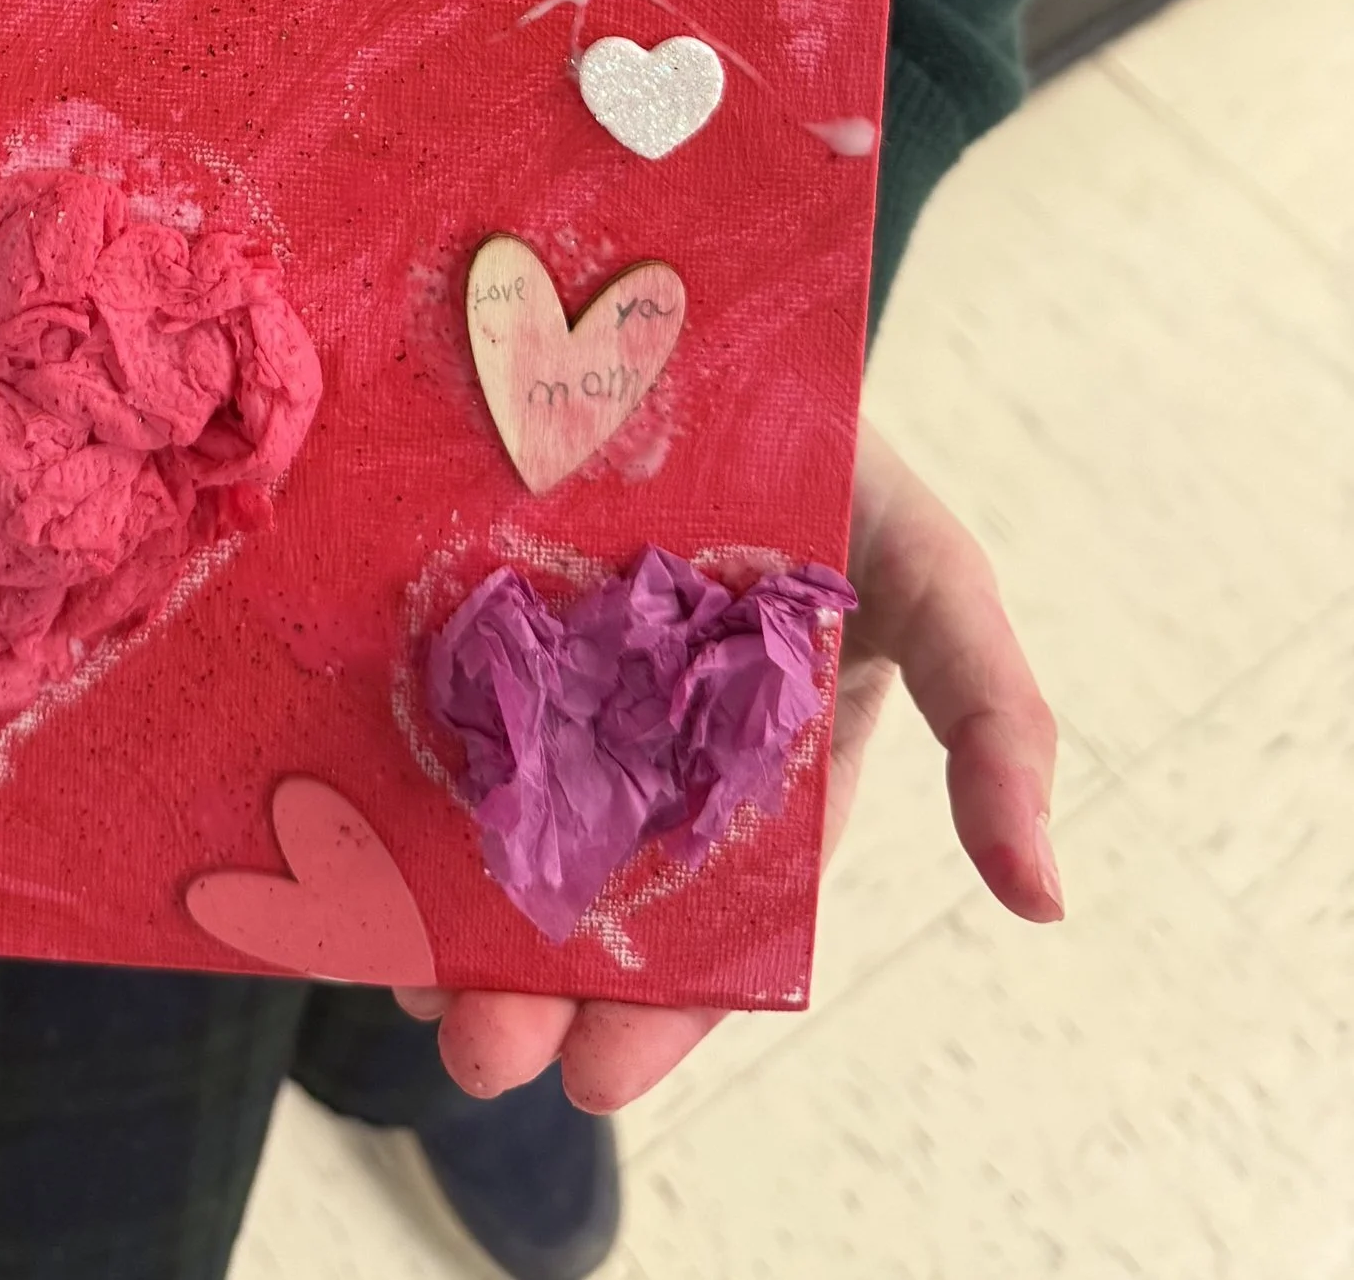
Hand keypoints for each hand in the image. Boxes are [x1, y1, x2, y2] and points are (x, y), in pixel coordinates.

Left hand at [396, 416, 1061, 1111]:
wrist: (712, 318)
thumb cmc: (845, 463)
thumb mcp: (937, 582)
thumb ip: (996, 722)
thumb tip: (1046, 899)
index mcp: (753, 776)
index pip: (707, 925)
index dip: (662, 1009)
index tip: (598, 1078)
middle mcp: (643, 751)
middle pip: (584, 901)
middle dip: (531, 991)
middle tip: (474, 1056)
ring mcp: (546, 688)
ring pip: (492, 833)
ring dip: (444, 926)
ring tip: (403, 995)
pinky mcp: (466, 621)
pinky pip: (424, 723)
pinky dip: (389, 800)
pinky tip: (351, 864)